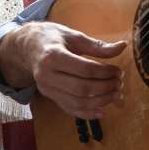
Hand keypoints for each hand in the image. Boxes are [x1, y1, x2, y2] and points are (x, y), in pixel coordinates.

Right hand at [9, 22, 125, 119]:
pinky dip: (87, 113)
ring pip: (77, 102)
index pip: (85, 69)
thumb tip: (122, 47)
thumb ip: (97, 46)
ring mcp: (47, 88)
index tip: (118, 71)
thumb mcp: (73, 36)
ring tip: (115, 95)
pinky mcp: (49, 96)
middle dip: (105, 88)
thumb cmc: (51, 38)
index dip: (105, 72)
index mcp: (53, 56)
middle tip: (119, 83)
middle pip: (82, 89)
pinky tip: (102, 111)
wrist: (27, 47)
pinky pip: (69, 109)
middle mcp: (47, 75)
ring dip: (100, 101)